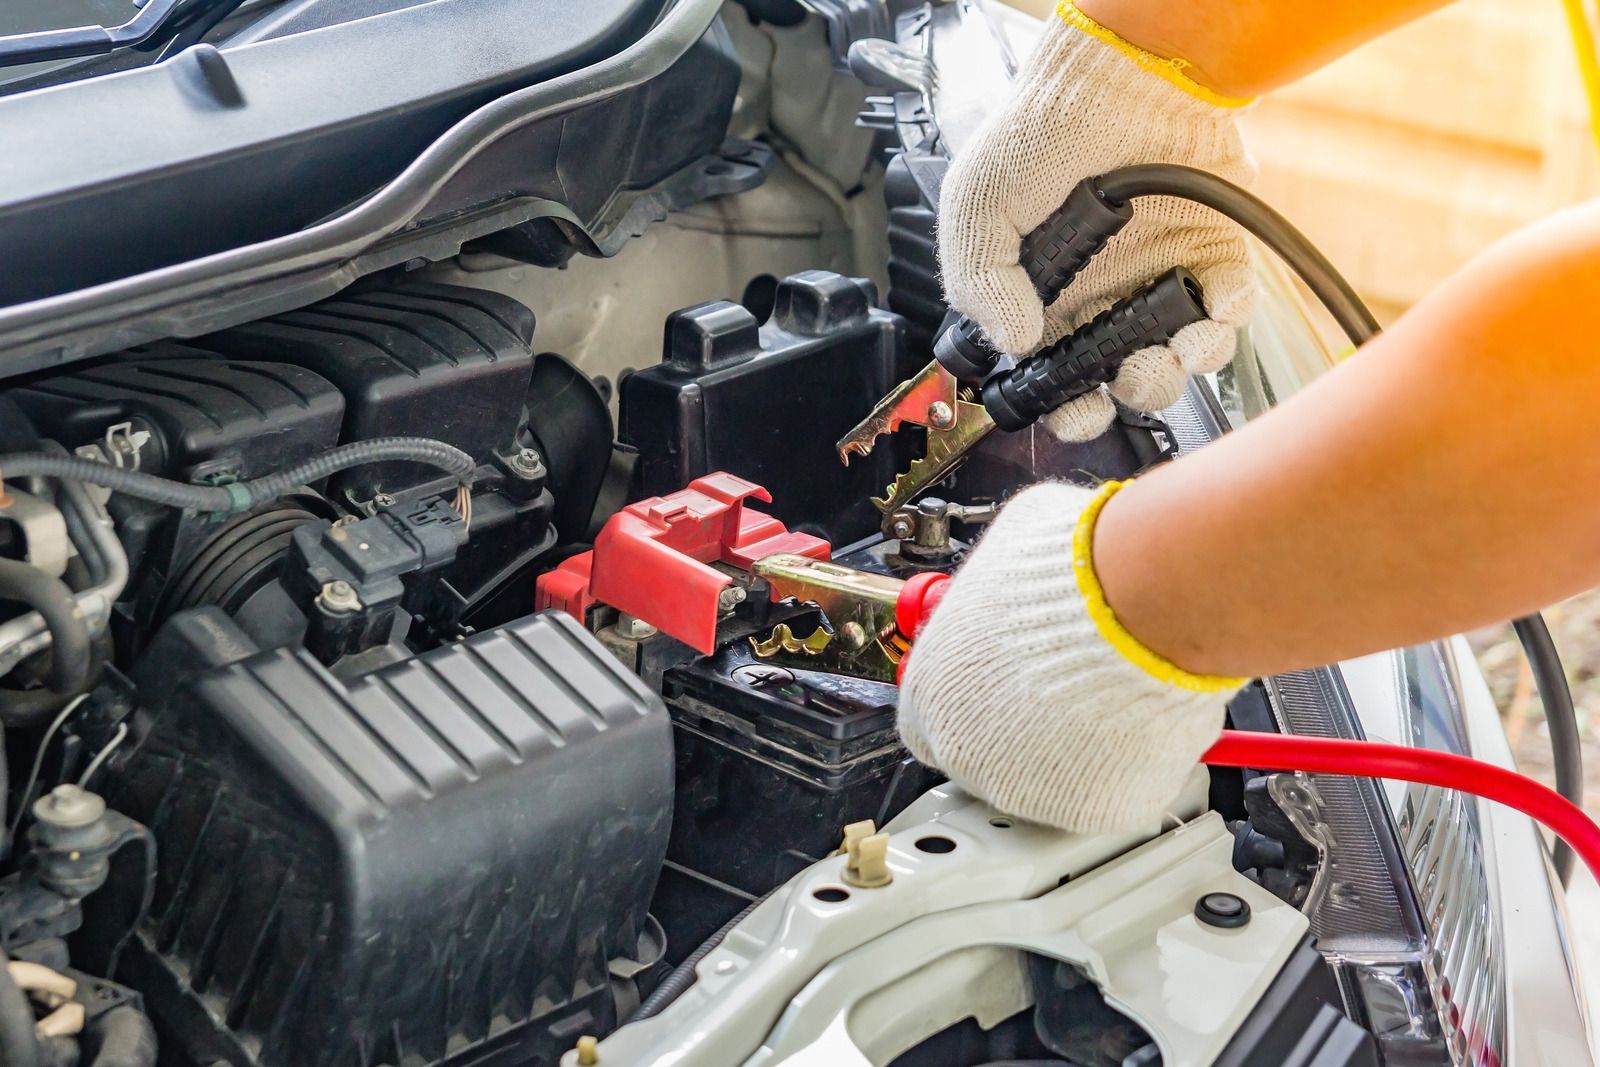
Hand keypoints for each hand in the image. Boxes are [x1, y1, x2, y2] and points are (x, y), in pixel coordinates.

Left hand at [897, 482, 1234, 830]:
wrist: (1146, 604)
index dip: (973, 700)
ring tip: (1111, 692)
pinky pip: (1108, 791)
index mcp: (933, 690)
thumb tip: (1013, 579)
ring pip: (1050, 777)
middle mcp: (968, 749)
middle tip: (1069, 686)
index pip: (930, 719)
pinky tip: (1140, 718)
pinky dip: (1129, 764)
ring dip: (1077, 745)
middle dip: (1027, 725)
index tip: (1003, 684)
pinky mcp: (1093, 808)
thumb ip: (996, 590)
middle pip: (988, 754)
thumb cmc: (1076, 572)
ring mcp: (1029, 787)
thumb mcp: (1009, 553)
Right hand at [937, 6, 1256, 441]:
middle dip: (1132, 391)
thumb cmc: (1039, 134)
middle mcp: (1104, 298)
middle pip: (1125, 381)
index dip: (1069, 407)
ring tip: (1174, 341)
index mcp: (1046, 301)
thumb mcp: (976, 208)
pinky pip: (1229, 306)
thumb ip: (978, 282)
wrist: (1116, 78)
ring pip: (1180, 357)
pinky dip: (1227, 315)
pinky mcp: (1211, 251)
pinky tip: (1209, 299)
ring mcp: (1159, 277)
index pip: (1059, 380)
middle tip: (1130, 368)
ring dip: (1180, 365)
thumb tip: (1012, 341)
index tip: (1077, 407)